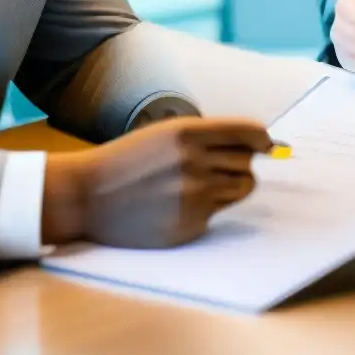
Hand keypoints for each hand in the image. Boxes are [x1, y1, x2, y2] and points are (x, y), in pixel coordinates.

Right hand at [42, 117, 271, 247]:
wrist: (86, 195)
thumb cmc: (128, 162)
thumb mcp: (165, 135)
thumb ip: (208, 137)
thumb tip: (260, 145)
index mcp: (188, 133)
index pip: (248, 132)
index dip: (263, 139)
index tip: (268, 145)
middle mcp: (194, 162)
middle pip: (247, 163)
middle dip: (238, 164)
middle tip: (213, 168)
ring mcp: (193, 195)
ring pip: (241, 188)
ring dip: (230, 186)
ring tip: (200, 187)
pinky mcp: (189, 223)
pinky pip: (218, 213)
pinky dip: (206, 209)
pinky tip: (176, 206)